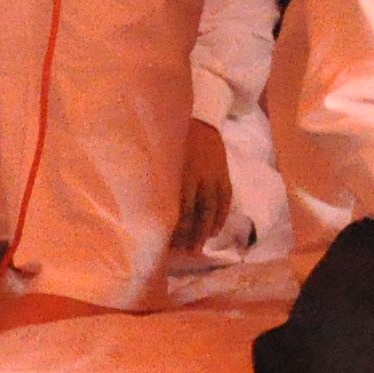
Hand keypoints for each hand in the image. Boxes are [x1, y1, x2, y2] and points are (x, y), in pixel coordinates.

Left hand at [171, 118, 236, 254]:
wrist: (201, 120)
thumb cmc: (174, 141)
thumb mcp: (163, 158)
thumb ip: (159, 180)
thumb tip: (148, 207)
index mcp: (182, 174)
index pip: (180, 208)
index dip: (176, 227)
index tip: (167, 242)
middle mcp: (200, 178)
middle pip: (198, 212)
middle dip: (192, 235)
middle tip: (186, 253)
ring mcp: (215, 177)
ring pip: (213, 209)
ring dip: (206, 230)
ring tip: (199, 247)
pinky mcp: (225, 175)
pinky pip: (225, 200)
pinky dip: (221, 217)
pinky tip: (214, 231)